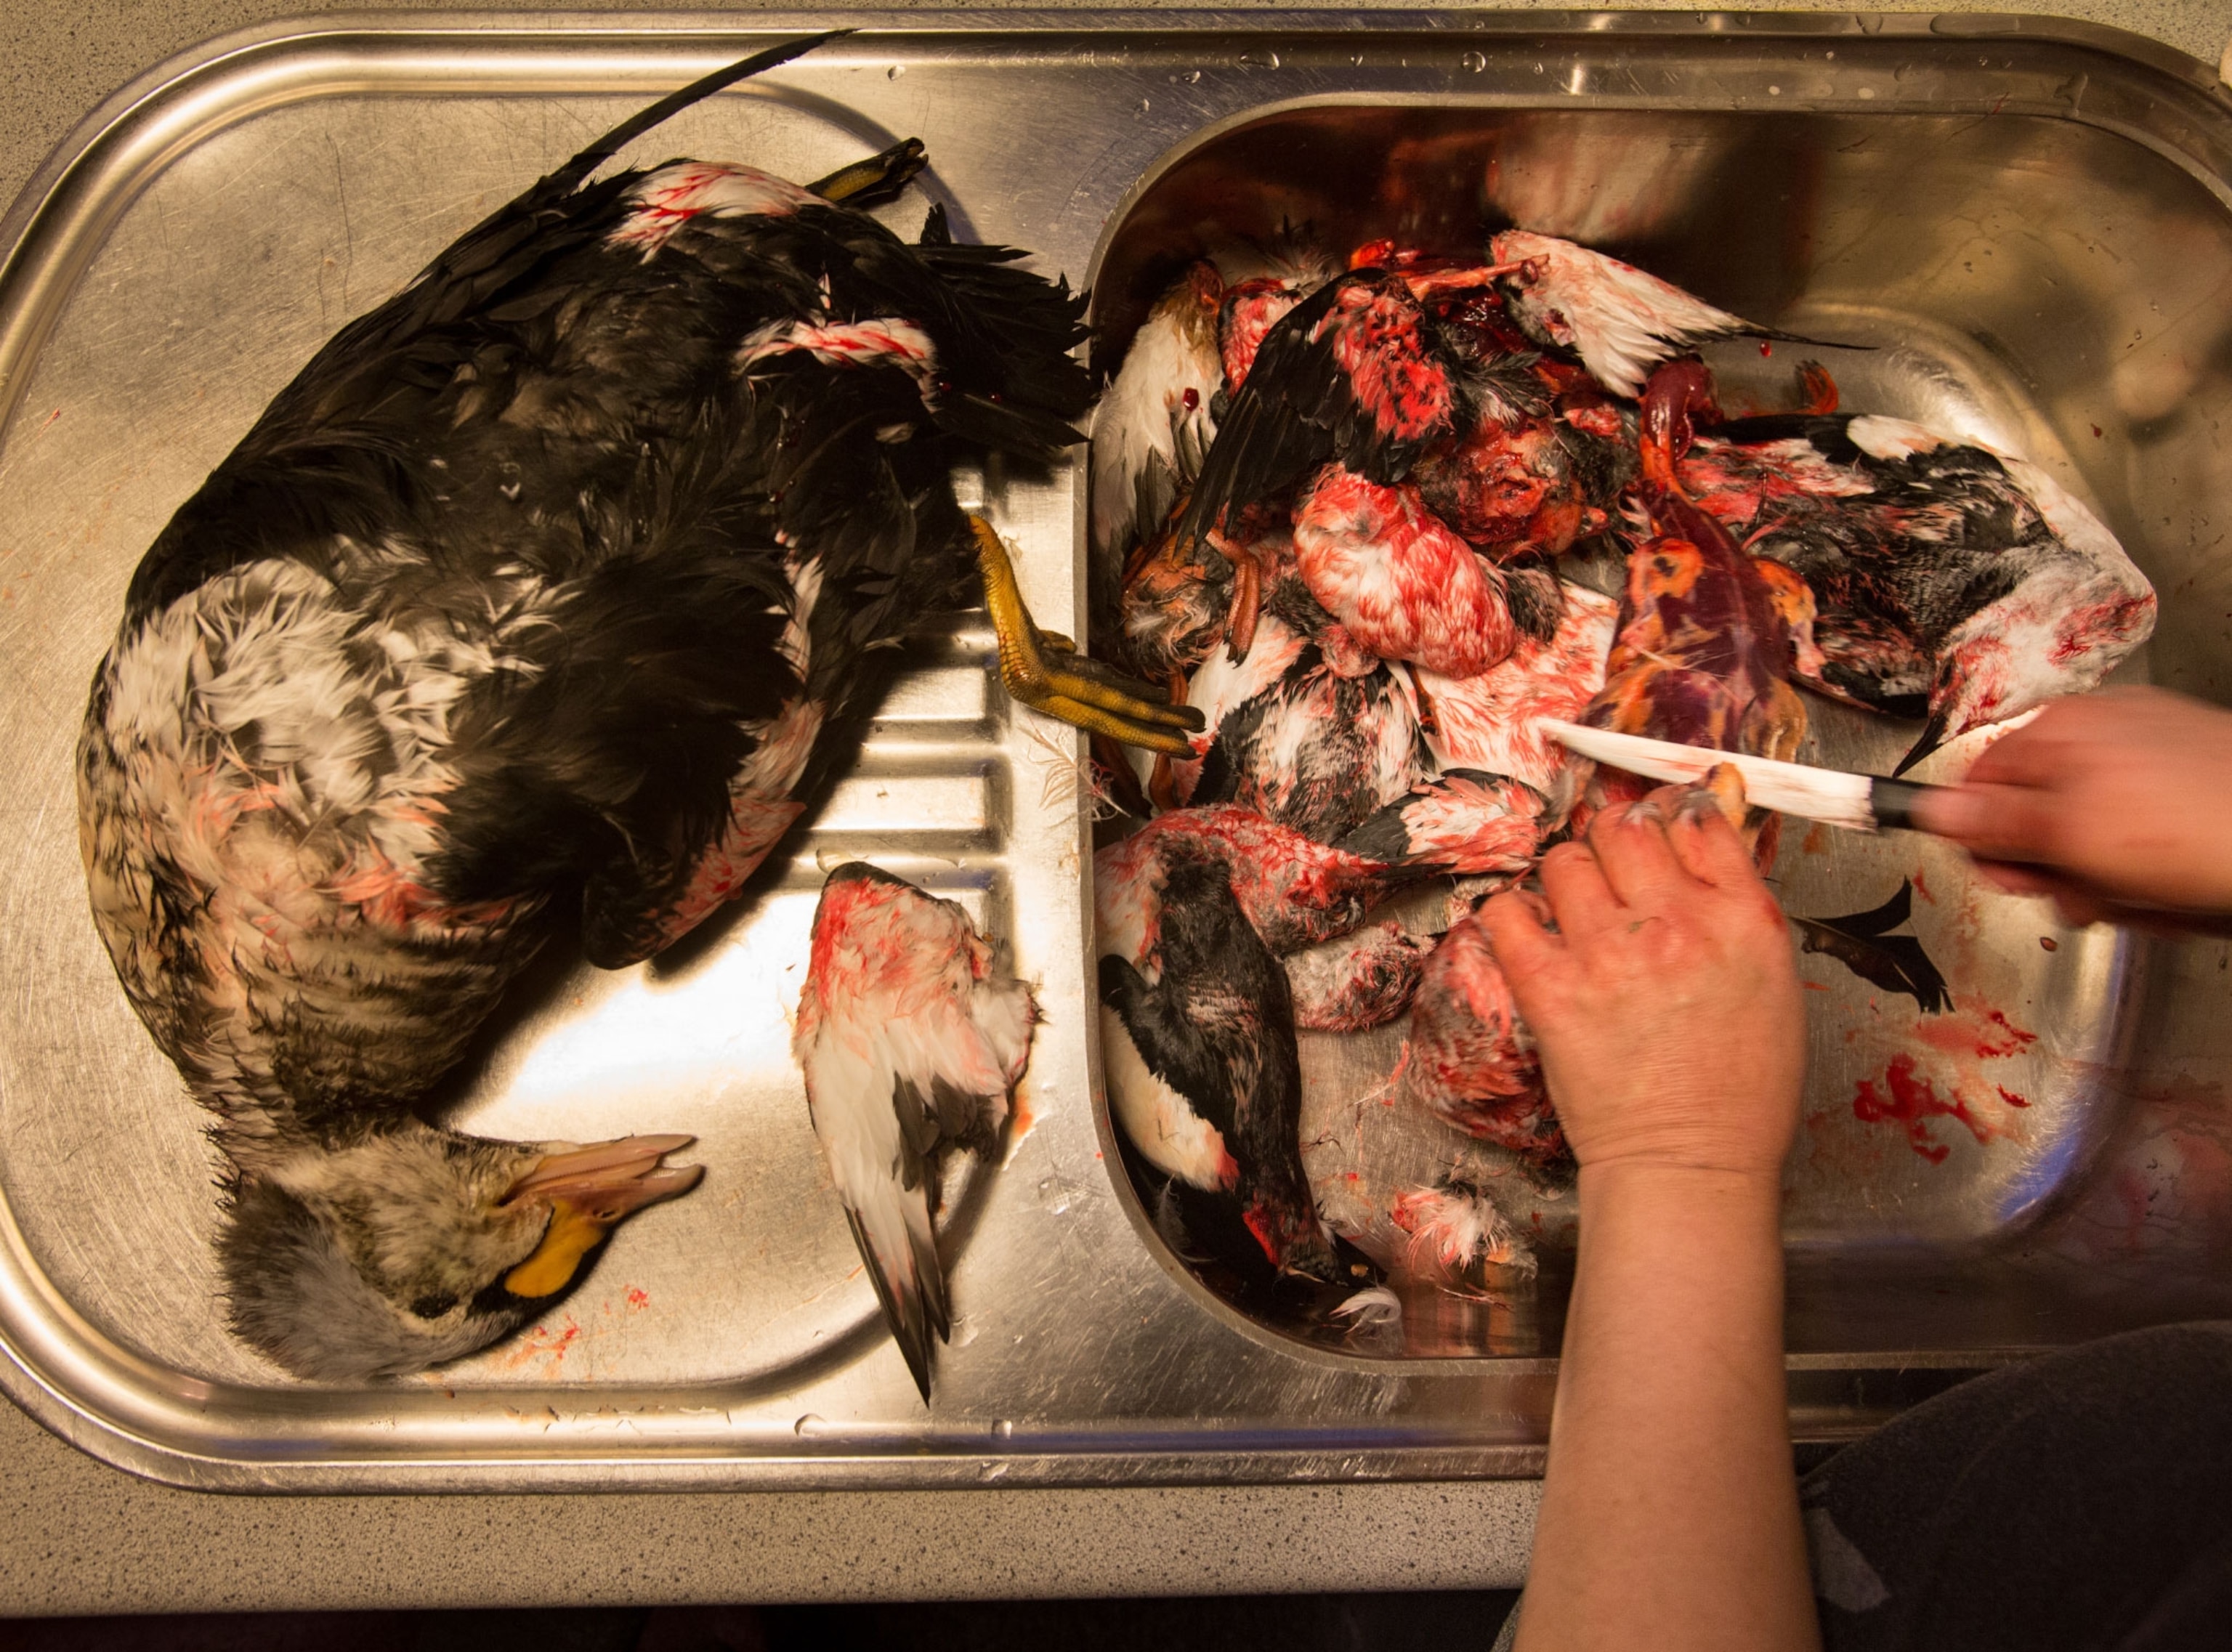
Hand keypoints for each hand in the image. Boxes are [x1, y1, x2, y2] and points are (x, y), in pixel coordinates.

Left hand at [1480, 794, 1804, 1178]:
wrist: (1690, 1162)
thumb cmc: (1738, 1091)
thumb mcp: (1772, 983)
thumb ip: (1738, 908)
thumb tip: (1704, 846)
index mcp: (1742, 920)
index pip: (1699, 822)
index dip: (1673, 817)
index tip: (1659, 827)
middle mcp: (1677, 924)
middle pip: (1625, 828)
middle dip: (1615, 840)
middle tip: (1612, 869)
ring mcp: (1610, 954)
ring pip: (1565, 860)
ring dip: (1566, 876)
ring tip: (1574, 909)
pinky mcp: (1552, 989)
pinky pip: (1509, 914)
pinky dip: (1512, 915)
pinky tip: (1531, 933)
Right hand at [1912, 687, 2231, 928]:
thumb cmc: (2195, 827)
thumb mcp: (2069, 834)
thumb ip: (1991, 822)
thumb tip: (1927, 810)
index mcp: (2056, 732)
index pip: (1975, 785)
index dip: (1980, 842)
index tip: (2006, 878)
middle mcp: (2098, 735)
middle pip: (2032, 815)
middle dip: (2052, 868)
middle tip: (2084, 892)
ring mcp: (2148, 758)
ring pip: (2088, 836)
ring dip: (2104, 881)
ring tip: (2141, 895)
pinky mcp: (2189, 787)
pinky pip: (2139, 838)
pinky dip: (2147, 871)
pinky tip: (2171, 885)